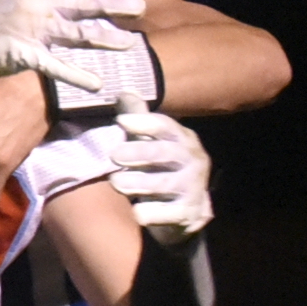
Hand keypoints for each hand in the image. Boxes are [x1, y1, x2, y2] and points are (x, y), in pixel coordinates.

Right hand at [0, 0, 143, 88]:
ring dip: (103, 38)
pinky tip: (96, 84)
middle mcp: (43, 4)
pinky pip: (55, 66)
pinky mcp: (28, 54)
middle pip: (85, 4)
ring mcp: (36, 30)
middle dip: (113, 5)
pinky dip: (75, 75)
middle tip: (140, 9)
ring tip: (129, 43)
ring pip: (76, 33)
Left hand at [112, 110, 212, 243]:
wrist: (186, 210)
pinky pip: (163, 213)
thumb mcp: (151, 142)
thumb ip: (138, 119)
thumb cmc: (161, 167)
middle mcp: (192, 161)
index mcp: (182, 139)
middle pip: (164, 153)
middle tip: (114, 155)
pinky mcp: (187, 213)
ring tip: (117, 182)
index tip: (122, 121)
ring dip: (138, 183)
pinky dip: (147, 213)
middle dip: (139, 152)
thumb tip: (124, 92)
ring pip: (162, 184)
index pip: (166, 126)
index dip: (144, 122)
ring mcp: (192, 188)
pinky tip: (138, 211)